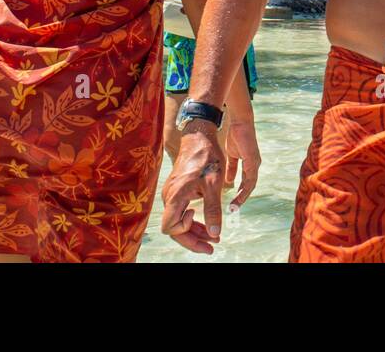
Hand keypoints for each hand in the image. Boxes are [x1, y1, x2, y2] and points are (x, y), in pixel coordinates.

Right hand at [160, 125, 225, 253]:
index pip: (170, 228)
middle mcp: (170, 197)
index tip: (201, 221)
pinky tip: (208, 224)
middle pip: (174, 229)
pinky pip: (182, 212)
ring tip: (215, 238)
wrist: (200, 136)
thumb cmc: (207, 158)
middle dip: (192, 240)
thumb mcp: (213, 185)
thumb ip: (213, 210)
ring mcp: (172, 194)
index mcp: (175, 196)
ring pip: (179, 221)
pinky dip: (194, 220)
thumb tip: (214, 233)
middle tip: (212, 247)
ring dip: (195, 231)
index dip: (186, 232)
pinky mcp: (178, 190)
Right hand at [223, 118, 260, 207]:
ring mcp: (254, 163)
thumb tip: (229, 181)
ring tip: (235, 205)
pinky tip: (237, 192)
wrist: (239, 122)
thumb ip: (231, 168)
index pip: (246, 184)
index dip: (240, 194)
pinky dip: (244, 186)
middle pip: (249, 186)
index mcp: (249, 165)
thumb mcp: (231, 155)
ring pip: (250, 183)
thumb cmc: (236, 136)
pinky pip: (249, 176)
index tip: (232, 204)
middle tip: (233, 209)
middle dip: (241, 198)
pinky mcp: (253, 159)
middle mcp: (254, 165)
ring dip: (242, 195)